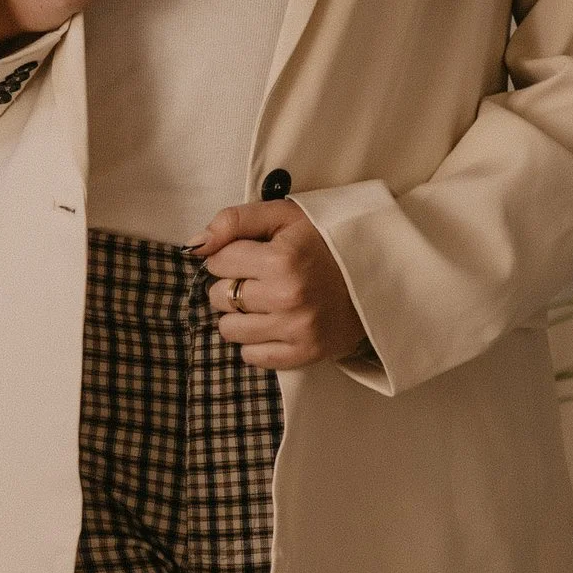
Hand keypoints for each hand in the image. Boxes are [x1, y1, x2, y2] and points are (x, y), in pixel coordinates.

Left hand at [189, 198, 366, 371]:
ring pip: (229, 329)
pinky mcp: (304, 354)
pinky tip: (274, 323)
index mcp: (282, 258)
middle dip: (231, 285)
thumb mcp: (284, 216)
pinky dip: (255, 342)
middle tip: (259, 278)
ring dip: (239, 315)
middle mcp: (287, 297)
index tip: (251, 254)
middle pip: (218, 296)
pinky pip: (251, 356)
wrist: (377, 275)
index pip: (217, 261)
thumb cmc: (326, 241)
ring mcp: (296, 329)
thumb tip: (194, 245)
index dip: (229, 255)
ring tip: (265, 301)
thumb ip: (235, 221)